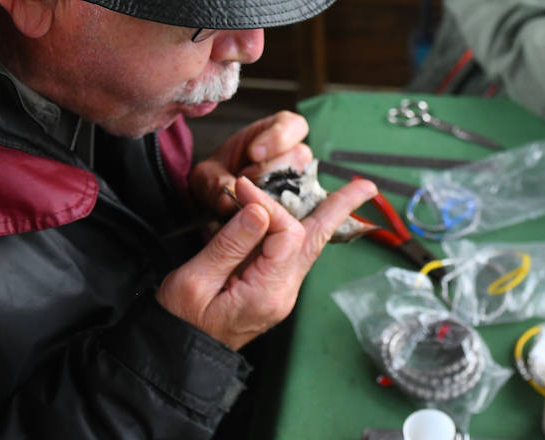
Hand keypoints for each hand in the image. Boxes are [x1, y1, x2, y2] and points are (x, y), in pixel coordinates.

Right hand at [156, 174, 376, 349]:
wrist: (179, 357)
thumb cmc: (180, 323)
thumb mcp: (194, 281)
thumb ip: (229, 244)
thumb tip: (259, 210)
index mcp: (267, 292)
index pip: (287, 233)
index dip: (268, 205)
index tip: (241, 188)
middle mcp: (283, 293)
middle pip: (317, 241)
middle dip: (340, 209)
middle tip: (365, 187)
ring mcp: (280, 292)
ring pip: (308, 246)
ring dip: (326, 216)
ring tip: (350, 192)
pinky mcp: (271, 288)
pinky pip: (291, 253)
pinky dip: (301, 228)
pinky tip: (308, 213)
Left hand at [188, 110, 314, 215]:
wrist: (217, 202)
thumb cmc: (216, 178)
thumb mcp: (206, 177)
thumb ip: (216, 184)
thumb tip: (230, 201)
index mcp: (275, 132)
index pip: (293, 125)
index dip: (278, 137)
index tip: (253, 153)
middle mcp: (293, 155)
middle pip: (298, 156)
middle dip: (268, 169)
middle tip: (243, 179)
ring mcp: (300, 180)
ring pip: (301, 181)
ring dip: (272, 190)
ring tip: (248, 196)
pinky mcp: (301, 204)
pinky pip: (301, 206)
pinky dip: (280, 210)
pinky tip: (261, 212)